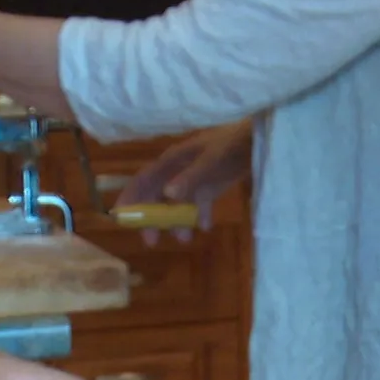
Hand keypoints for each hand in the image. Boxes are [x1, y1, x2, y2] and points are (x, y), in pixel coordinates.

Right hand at [116, 120, 251, 243]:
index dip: (131, 198)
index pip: (144, 180)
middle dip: (152, 217)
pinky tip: (205, 227)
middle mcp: (179, 171)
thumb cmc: (232, 145)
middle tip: (152, 240)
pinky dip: (200, 215)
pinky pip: (200, 203)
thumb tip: (167, 194)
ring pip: (178, 203)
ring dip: (177, 220)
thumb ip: (191, 178)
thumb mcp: (211, 161)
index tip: (121, 218)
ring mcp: (195, 179)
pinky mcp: (211, 185)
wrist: (258, 139)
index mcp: (173, 161)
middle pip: (158, 196)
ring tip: (184, 239)